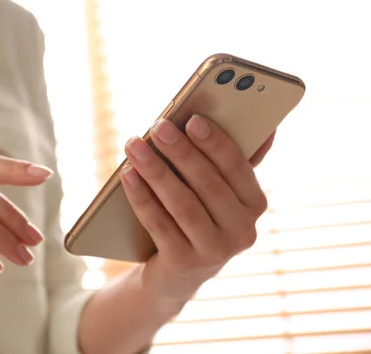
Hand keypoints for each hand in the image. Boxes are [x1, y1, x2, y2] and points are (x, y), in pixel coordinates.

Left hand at [121, 116, 272, 301]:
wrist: (178, 273)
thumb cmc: (199, 215)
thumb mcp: (219, 192)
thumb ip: (232, 160)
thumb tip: (266, 126)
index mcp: (255, 204)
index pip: (238, 168)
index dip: (216, 143)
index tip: (193, 120)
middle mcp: (242, 230)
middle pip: (208, 184)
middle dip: (180, 152)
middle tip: (157, 127)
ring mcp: (214, 251)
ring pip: (182, 204)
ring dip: (156, 171)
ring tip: (134, 147)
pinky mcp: (184, 263)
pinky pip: (159, 224)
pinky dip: (142, 197)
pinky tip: (128, 175)